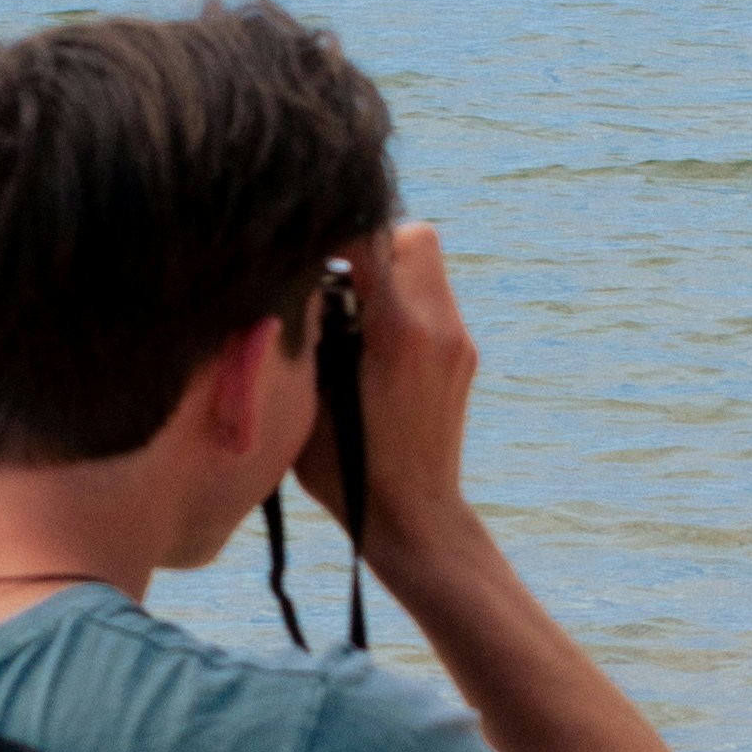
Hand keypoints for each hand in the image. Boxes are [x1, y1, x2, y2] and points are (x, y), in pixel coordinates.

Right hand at [300, 219, 478, 563]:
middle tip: (332, 281)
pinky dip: (401, 299)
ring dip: (386, 272)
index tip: (302, 252)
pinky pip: (433, 298)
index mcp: (400, 333)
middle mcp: (439, 327)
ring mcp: (457, 340)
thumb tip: (290, 284)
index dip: (333, 233)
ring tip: (348, 312)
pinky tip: (369, 339)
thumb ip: (305, 335)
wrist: (414, 518)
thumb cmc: (349, 470)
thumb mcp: (309, 400)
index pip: (373, 239)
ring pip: (427, 263)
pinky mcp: (462, 355)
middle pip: (413, 236)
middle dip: (370, 246)